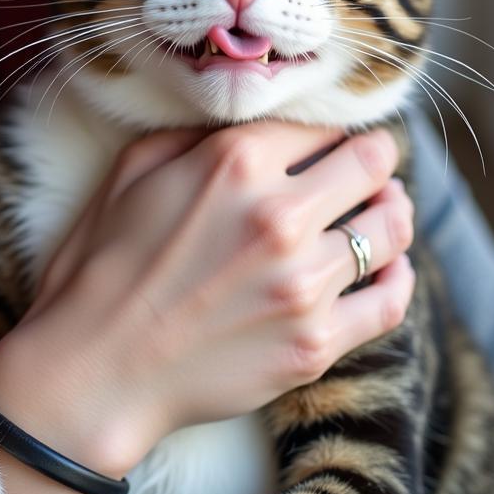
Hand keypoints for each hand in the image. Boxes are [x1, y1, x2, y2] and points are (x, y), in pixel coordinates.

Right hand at [0, 122, 414, 479]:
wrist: (94, 368)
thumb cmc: (104, 262)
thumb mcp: (134, 169)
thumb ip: (195, 134)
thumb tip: (246, 126)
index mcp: (235, 162)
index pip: (320, 126)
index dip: (329, 129)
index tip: (331, 139)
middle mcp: (279, 215)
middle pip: (372, 165)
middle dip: (375, 158)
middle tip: (373, 163)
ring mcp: (303, 284)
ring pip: (391, 229)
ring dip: (392, 211)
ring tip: (386, 208)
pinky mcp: (314, 344)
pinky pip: (390, 301)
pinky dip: (399, 277)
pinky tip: (390, 268)